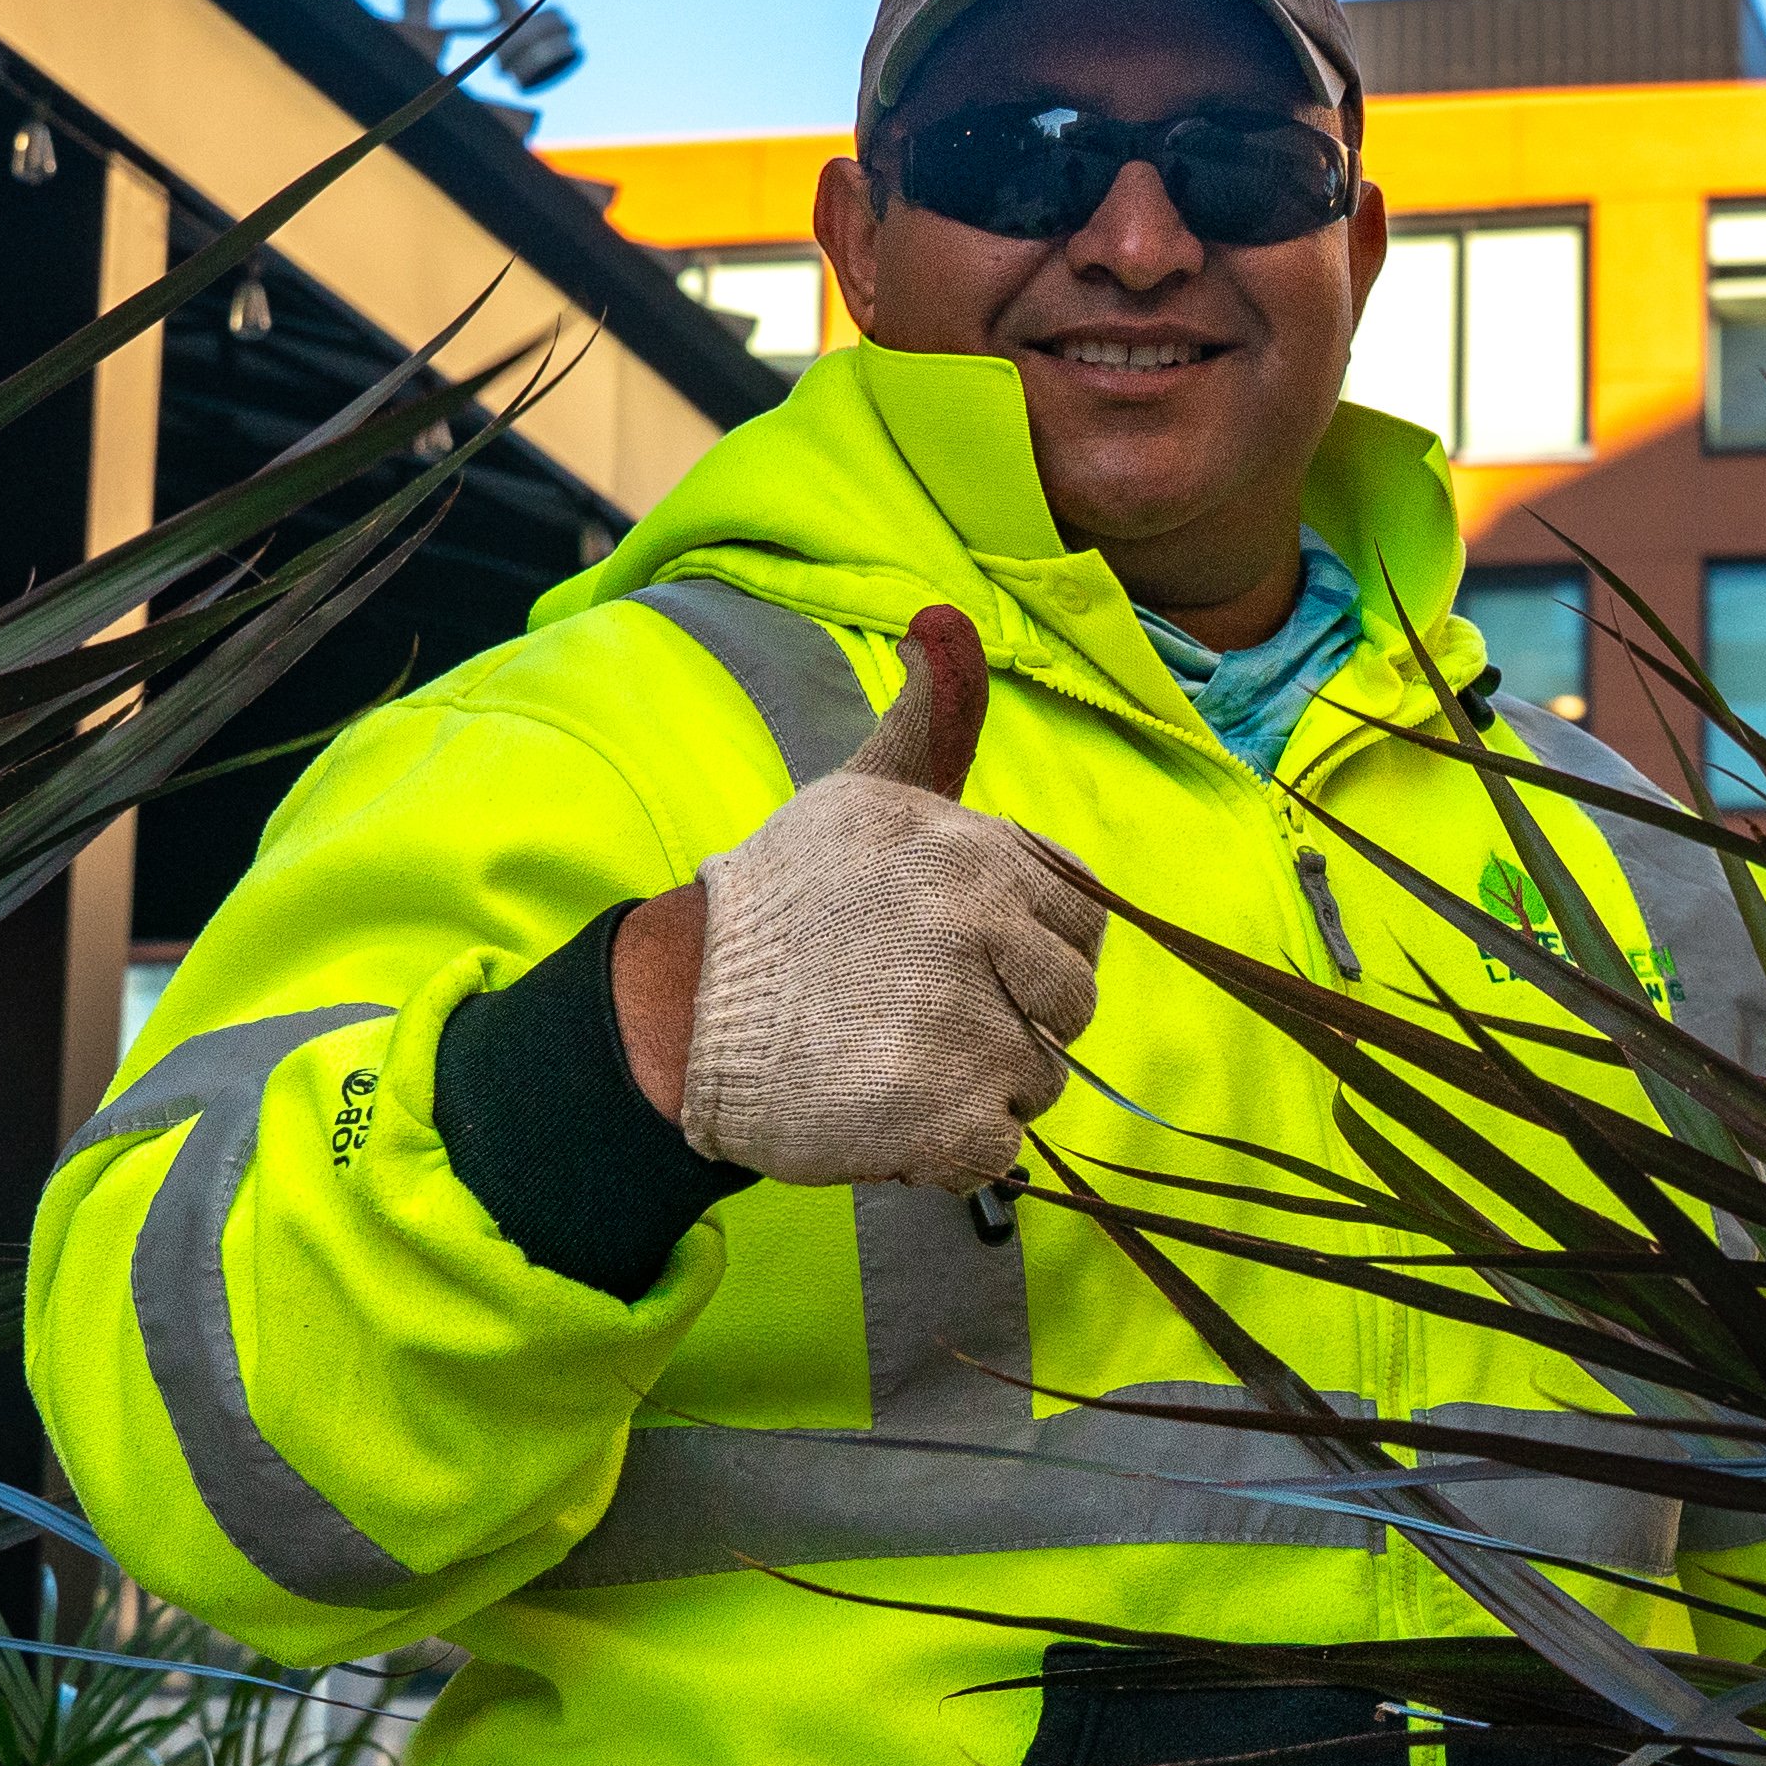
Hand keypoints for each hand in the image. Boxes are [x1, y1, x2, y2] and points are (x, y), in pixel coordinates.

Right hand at [673, 606, 1102, 1192]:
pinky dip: (953, 1148)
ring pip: (1042, 1079)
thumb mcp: (863, 796)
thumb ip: (930, 719)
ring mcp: (966, 1028)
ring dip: (979, 1086)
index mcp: (978, 853)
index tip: (961, 955)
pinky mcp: (945, 1116)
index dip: (1029, 948)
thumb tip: (944, 616)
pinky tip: (888, 1109)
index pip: (1082, 919)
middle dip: (1012, 1021)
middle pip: (1073, 1007)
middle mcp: (981, 930)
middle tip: (918, 1013)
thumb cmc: (786, 903)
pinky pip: (1003, 1149)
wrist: (683, 1011)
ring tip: (894, 1056)